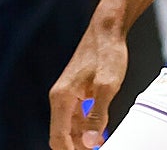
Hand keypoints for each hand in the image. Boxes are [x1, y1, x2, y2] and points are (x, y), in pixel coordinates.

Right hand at [49, 21, 129, 148]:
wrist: (108, 29)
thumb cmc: (107, 53)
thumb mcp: (107, 86)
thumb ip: (97, 115)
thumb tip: (89, 142)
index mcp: (61, 98)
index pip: (58, 137)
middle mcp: (60, 98)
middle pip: (63, 135)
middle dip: (76, 148)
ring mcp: (68, 95)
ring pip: (71, 127)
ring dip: (83, 140)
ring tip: (100, 147)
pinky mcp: (78, 92)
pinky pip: (78, 117)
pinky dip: (87, 128)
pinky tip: (100, 134)